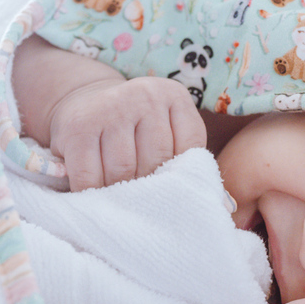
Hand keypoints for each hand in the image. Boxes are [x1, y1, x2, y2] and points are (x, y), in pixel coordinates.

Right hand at [47, 76, 205, 190]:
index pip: (190, 150)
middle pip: (155, 164)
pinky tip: (93, 194)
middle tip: (140, 198)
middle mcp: (145, 96)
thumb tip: (226, 207)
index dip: (177, 178)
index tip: (167, 188)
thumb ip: (190, 161)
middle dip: (146, 188)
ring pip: (122, 172)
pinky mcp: (79, 127)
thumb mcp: (166, 131)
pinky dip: (91, 192)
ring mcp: (111, 108)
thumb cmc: (134, 130)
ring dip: (117, 192)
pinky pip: (89, 176)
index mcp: (175, 97)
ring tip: (116, 196)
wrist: (83, 102)